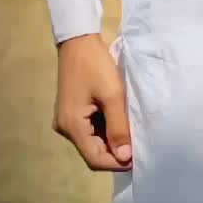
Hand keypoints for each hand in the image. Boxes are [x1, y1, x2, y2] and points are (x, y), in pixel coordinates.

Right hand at [53, 32, 132, 171]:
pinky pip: (89, 128)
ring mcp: (66, 119)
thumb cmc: (96, 65)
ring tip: (131, 133)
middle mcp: (65, 127)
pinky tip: (119, 121)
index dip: (116, 162)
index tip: (137, 159)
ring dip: (111, 139)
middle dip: (115, 152)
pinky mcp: (71, 111)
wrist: (79, 40)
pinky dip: (105, 128)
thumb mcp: (113, 95)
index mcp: (72, 125)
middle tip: (138, 146)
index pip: (94, 158)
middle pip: (92, 151)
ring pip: (92, 140)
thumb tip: (124, 157)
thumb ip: (118, 127)